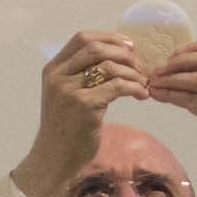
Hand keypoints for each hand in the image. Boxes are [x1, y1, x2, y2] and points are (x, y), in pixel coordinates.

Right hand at [10, 31, 150, 196]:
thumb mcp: (66, 95)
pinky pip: (117, 86)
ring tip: (143, 84)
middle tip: (141, 67)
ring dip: (133, 72)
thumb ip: (81, 75)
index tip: (129, 46)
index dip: (109, 37)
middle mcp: (58, 76)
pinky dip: (134, 87)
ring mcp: (69, 90)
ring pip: (109, 66)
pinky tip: (141, 95)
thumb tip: (116, 57)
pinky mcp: (84, 106)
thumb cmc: (65, 129)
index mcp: (53, 69)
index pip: (82, 38)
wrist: (54, 159)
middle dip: (124, 54)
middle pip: (96, 48)